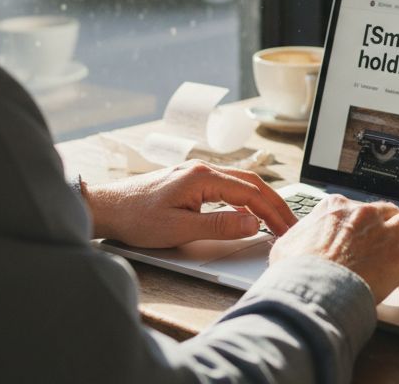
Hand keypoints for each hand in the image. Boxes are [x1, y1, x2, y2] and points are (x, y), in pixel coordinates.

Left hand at [85, 160, 297, 247]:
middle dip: (274, 204)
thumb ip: (219, 226)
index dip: (273, 212)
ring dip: (261, 201)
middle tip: (291, 224)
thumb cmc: (137, 218)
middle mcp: (202, 169)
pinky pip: (226, 188)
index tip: (288, 229)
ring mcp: (196, 174)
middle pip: (251, 183)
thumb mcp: (180, 229)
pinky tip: (247, 215)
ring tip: (276, 220)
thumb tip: (252, 224)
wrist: (107, 208)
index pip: (251, 193)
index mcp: (203, 177)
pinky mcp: (189, 182)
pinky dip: (244, 200)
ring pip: (240, 183)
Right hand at [269, 195, 398, 302]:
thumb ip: (296, 237)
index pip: (354, 206)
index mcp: (336, 208)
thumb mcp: (286, 246)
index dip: (361, 218)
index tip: (364, 225)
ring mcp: (384, 234)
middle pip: (386, 210)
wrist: (313, 287)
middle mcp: (363, 214)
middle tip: (396, 230)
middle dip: (392, 220)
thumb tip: (292, 240)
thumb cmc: (296, 271)